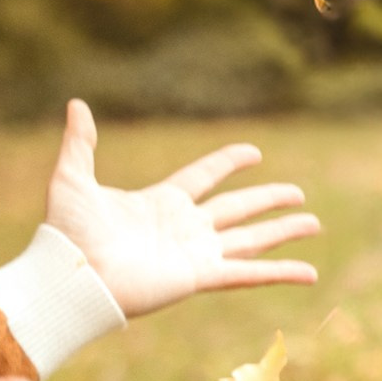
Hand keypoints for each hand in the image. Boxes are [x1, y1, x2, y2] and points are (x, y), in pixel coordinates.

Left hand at [40, 97, 318, 320]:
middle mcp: (184, 227)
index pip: (204, 176)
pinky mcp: (200, 276)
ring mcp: (195, 253)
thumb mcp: (72, 178)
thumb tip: (76, 103)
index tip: (254, 152)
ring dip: (283, 231)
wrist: (71, 274)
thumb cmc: (68, 232)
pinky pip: (248, 273)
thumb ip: (80, 143)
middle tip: (299, 194)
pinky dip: (281, 273)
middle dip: (268, 200)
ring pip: (251, 238)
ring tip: (313, 223)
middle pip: (237, 208)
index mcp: (161, 202)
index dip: (229, 163)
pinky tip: (309, 273)